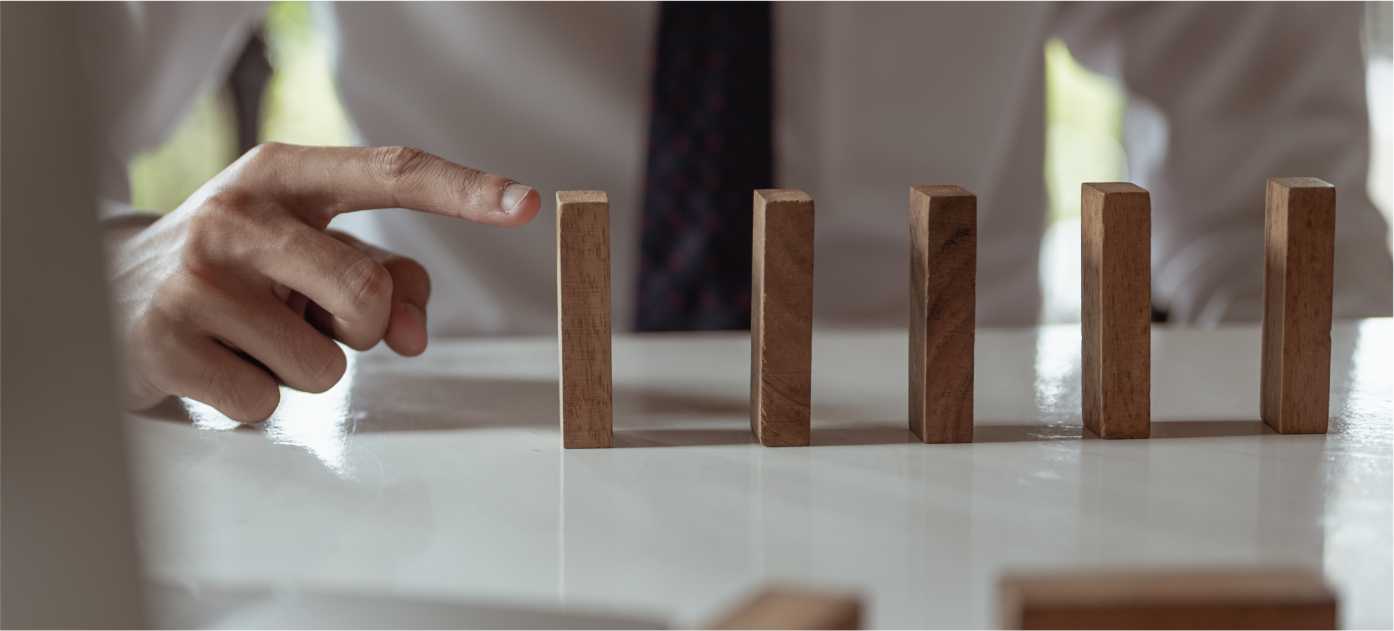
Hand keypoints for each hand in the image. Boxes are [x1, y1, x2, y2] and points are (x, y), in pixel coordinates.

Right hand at [108, 143, 539, 421]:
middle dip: (360, 327)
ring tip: (248, 336)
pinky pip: (268, 402)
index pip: (390, 172)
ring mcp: (195, 277)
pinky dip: (254, 398)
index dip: (465, 189)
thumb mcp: (304, 250)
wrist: (102, 294)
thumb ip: (385, 276)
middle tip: (307, 315)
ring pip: (324, 365)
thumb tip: (418, 333)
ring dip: (301, 366)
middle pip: (370, 293)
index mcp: (282, 173)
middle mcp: (237, 212)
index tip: (526, 202)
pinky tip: (213, 363)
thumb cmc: (234, 270)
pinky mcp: (166, 343)